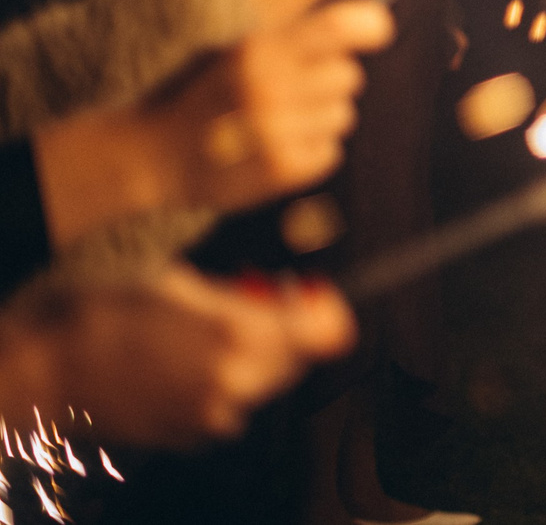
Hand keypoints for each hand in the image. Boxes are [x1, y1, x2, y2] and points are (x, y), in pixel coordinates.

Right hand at [16, 266, 353, 445]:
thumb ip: (248, 298)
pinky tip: (184, 362)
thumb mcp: (183, 282)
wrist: (49, 367)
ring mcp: (211, 415)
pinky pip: (229, 406)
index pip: (325, 333)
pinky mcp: (190, 435)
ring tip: (204, 334)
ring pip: (263, 384)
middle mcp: (234, 382)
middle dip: (286, 333)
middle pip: (296, 360)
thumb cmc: (106, 312)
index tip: (319, 300)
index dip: (326, 313)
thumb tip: (305, 301)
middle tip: (254, 307)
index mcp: (238, 335)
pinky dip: (222, 384)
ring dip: (253, 359)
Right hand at [152, 0, 391, 210]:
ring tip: (274, 124)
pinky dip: (310, 153)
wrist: (151, 155)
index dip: (371, 26)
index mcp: (258, 50)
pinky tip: (274, 150)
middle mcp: (270, 89)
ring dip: (319, 119)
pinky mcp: (283, 171)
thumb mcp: (238, 52)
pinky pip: (330, 152)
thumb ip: (296, 39)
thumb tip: (376, 22)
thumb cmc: (203, 96)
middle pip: (350, 76)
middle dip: (330, 82)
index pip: (342, 27)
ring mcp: (277, 133)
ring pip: (343, 116)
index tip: (378, 32)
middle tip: (291, 92)